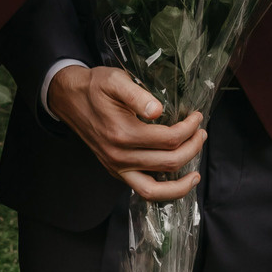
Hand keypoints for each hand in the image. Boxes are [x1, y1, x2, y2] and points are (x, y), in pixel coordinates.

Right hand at [47, 65, 205, 201]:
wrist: (70, 100)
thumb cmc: (95, 87)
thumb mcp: (115, 80)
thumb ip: (136, 94)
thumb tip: (158, 111)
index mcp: (122, 133)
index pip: (169, 140)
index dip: (189, 129)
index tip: (197, 117)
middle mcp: (120, 156)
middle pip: (169, 163)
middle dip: (192, 148)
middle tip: (201, 133)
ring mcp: (117, 168)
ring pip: (155, 191)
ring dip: (180, 184)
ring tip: (196, 175)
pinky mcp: (117, 172)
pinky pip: (143, 190)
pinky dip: (163, 191)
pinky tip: (176, 180)